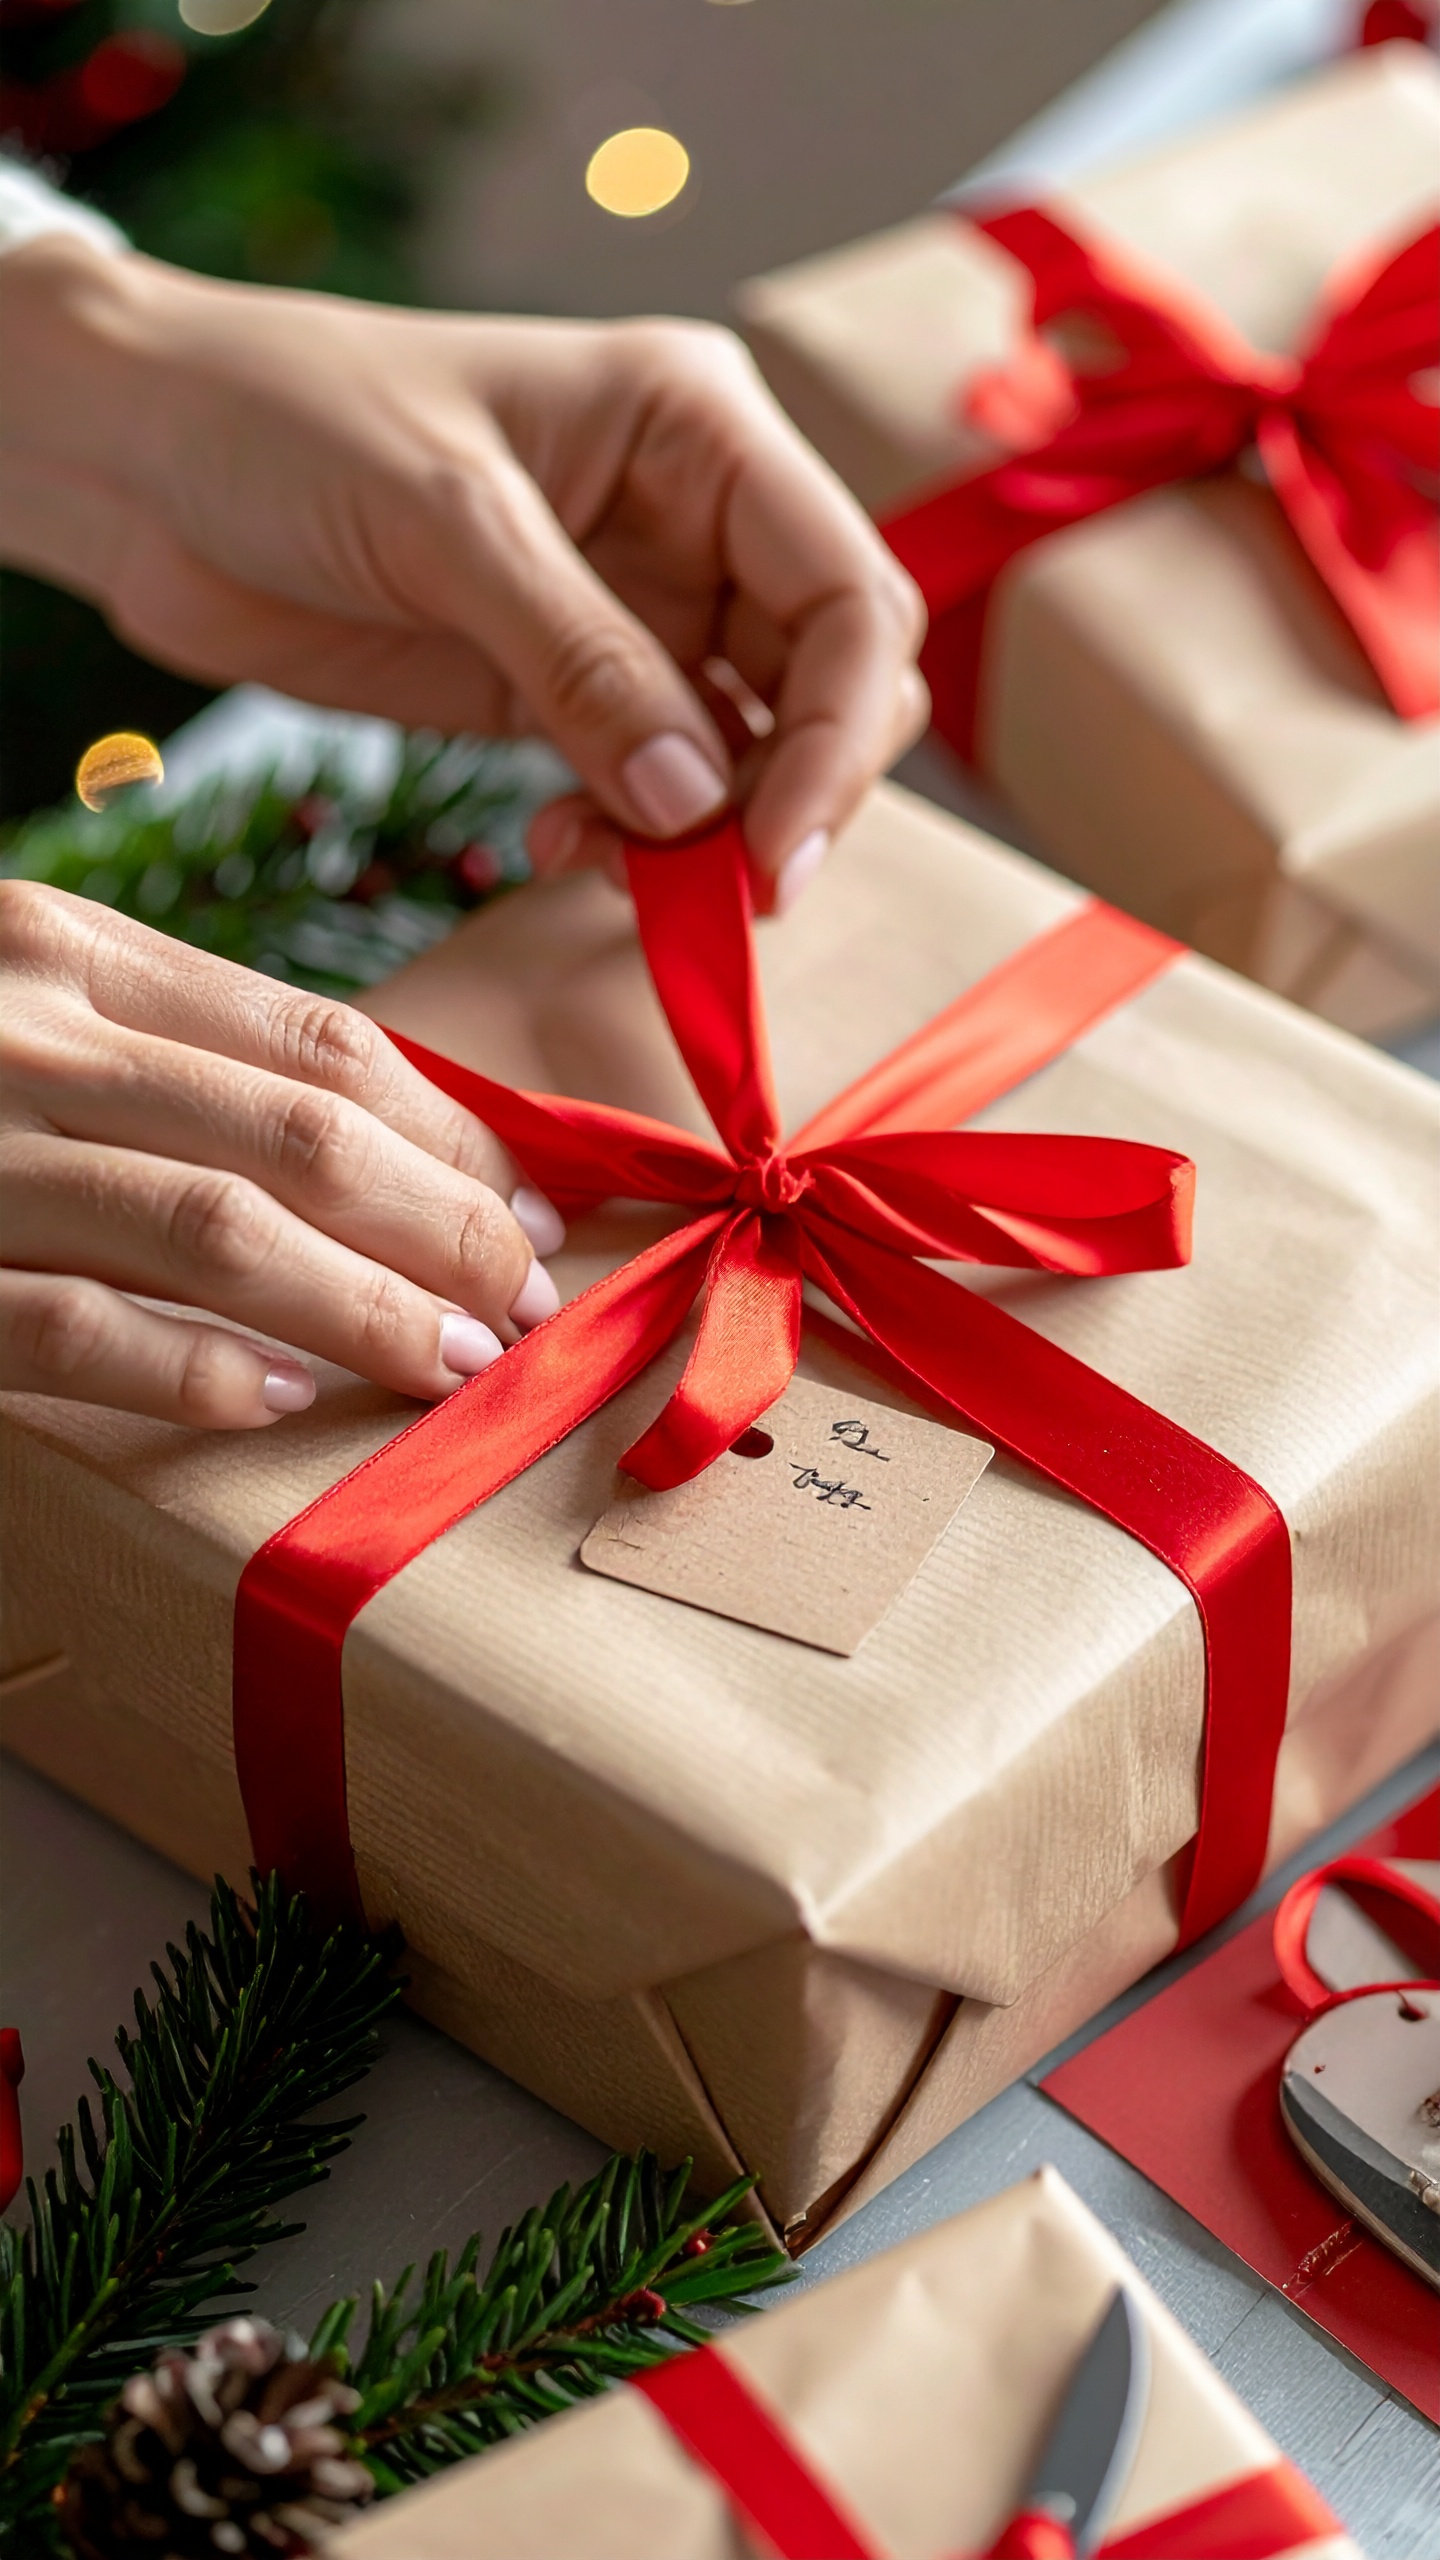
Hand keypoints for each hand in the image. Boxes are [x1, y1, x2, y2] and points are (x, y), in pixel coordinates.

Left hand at [0, 238, 925, 911]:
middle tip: (725, 895)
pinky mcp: (571, 695)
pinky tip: (562, 845)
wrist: (151, 464)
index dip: (838, 733)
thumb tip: (699, 802)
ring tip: (609, 866)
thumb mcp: (446, 524)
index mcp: (702, 430)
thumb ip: (583, 662)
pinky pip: (659, 793)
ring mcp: (641, 616)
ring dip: (710, 837)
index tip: (776, 851)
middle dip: (796, 796)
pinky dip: (638, 843)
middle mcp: (699, 524)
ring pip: (754, 755)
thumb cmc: (290, 423)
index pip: (851, 594)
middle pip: (831, 686)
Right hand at [0, 882, 562, 1427]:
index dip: (456, 1141)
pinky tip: (287, 1397)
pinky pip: (84, 1332)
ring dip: (365, 1310)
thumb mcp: (51, 1025)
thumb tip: (420, 1163)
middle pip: (301, 1137)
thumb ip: (196, 1065)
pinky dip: (201, 1370)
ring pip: (219, 1232)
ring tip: (450, 1360)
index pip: (322, 1046)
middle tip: (520, 1306)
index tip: (535, 1217)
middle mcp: (28, 1038)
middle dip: (445, 1231)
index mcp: (74, 953)